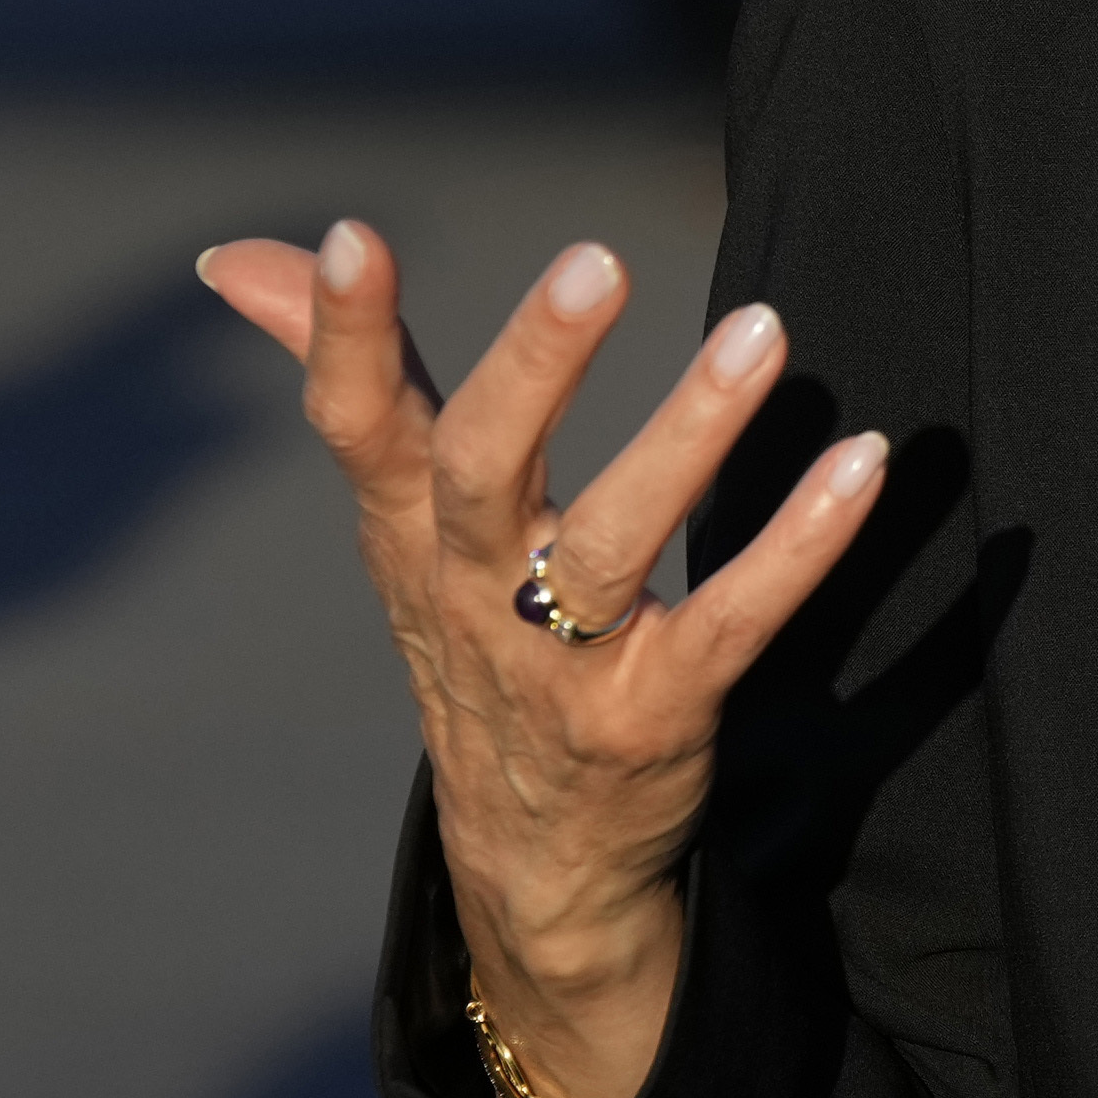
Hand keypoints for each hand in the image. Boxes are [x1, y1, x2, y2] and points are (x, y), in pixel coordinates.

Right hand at [202, 221, 885, 1097]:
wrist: (530, 860)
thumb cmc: (474, 640)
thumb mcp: (399, 523)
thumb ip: (345, 375)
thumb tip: (236, 258)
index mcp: (409, 531)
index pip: (357, 424)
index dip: (342, 338)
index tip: (357, 238)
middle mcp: (472, 590)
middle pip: (480, 469)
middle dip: (532, 367)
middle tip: (595, 260)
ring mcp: (561, 661)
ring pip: (613, 543)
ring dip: (689, 435)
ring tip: (762, 335)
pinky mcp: (655, 712)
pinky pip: (732, 621)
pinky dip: (800, 545)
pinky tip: (861, 464)